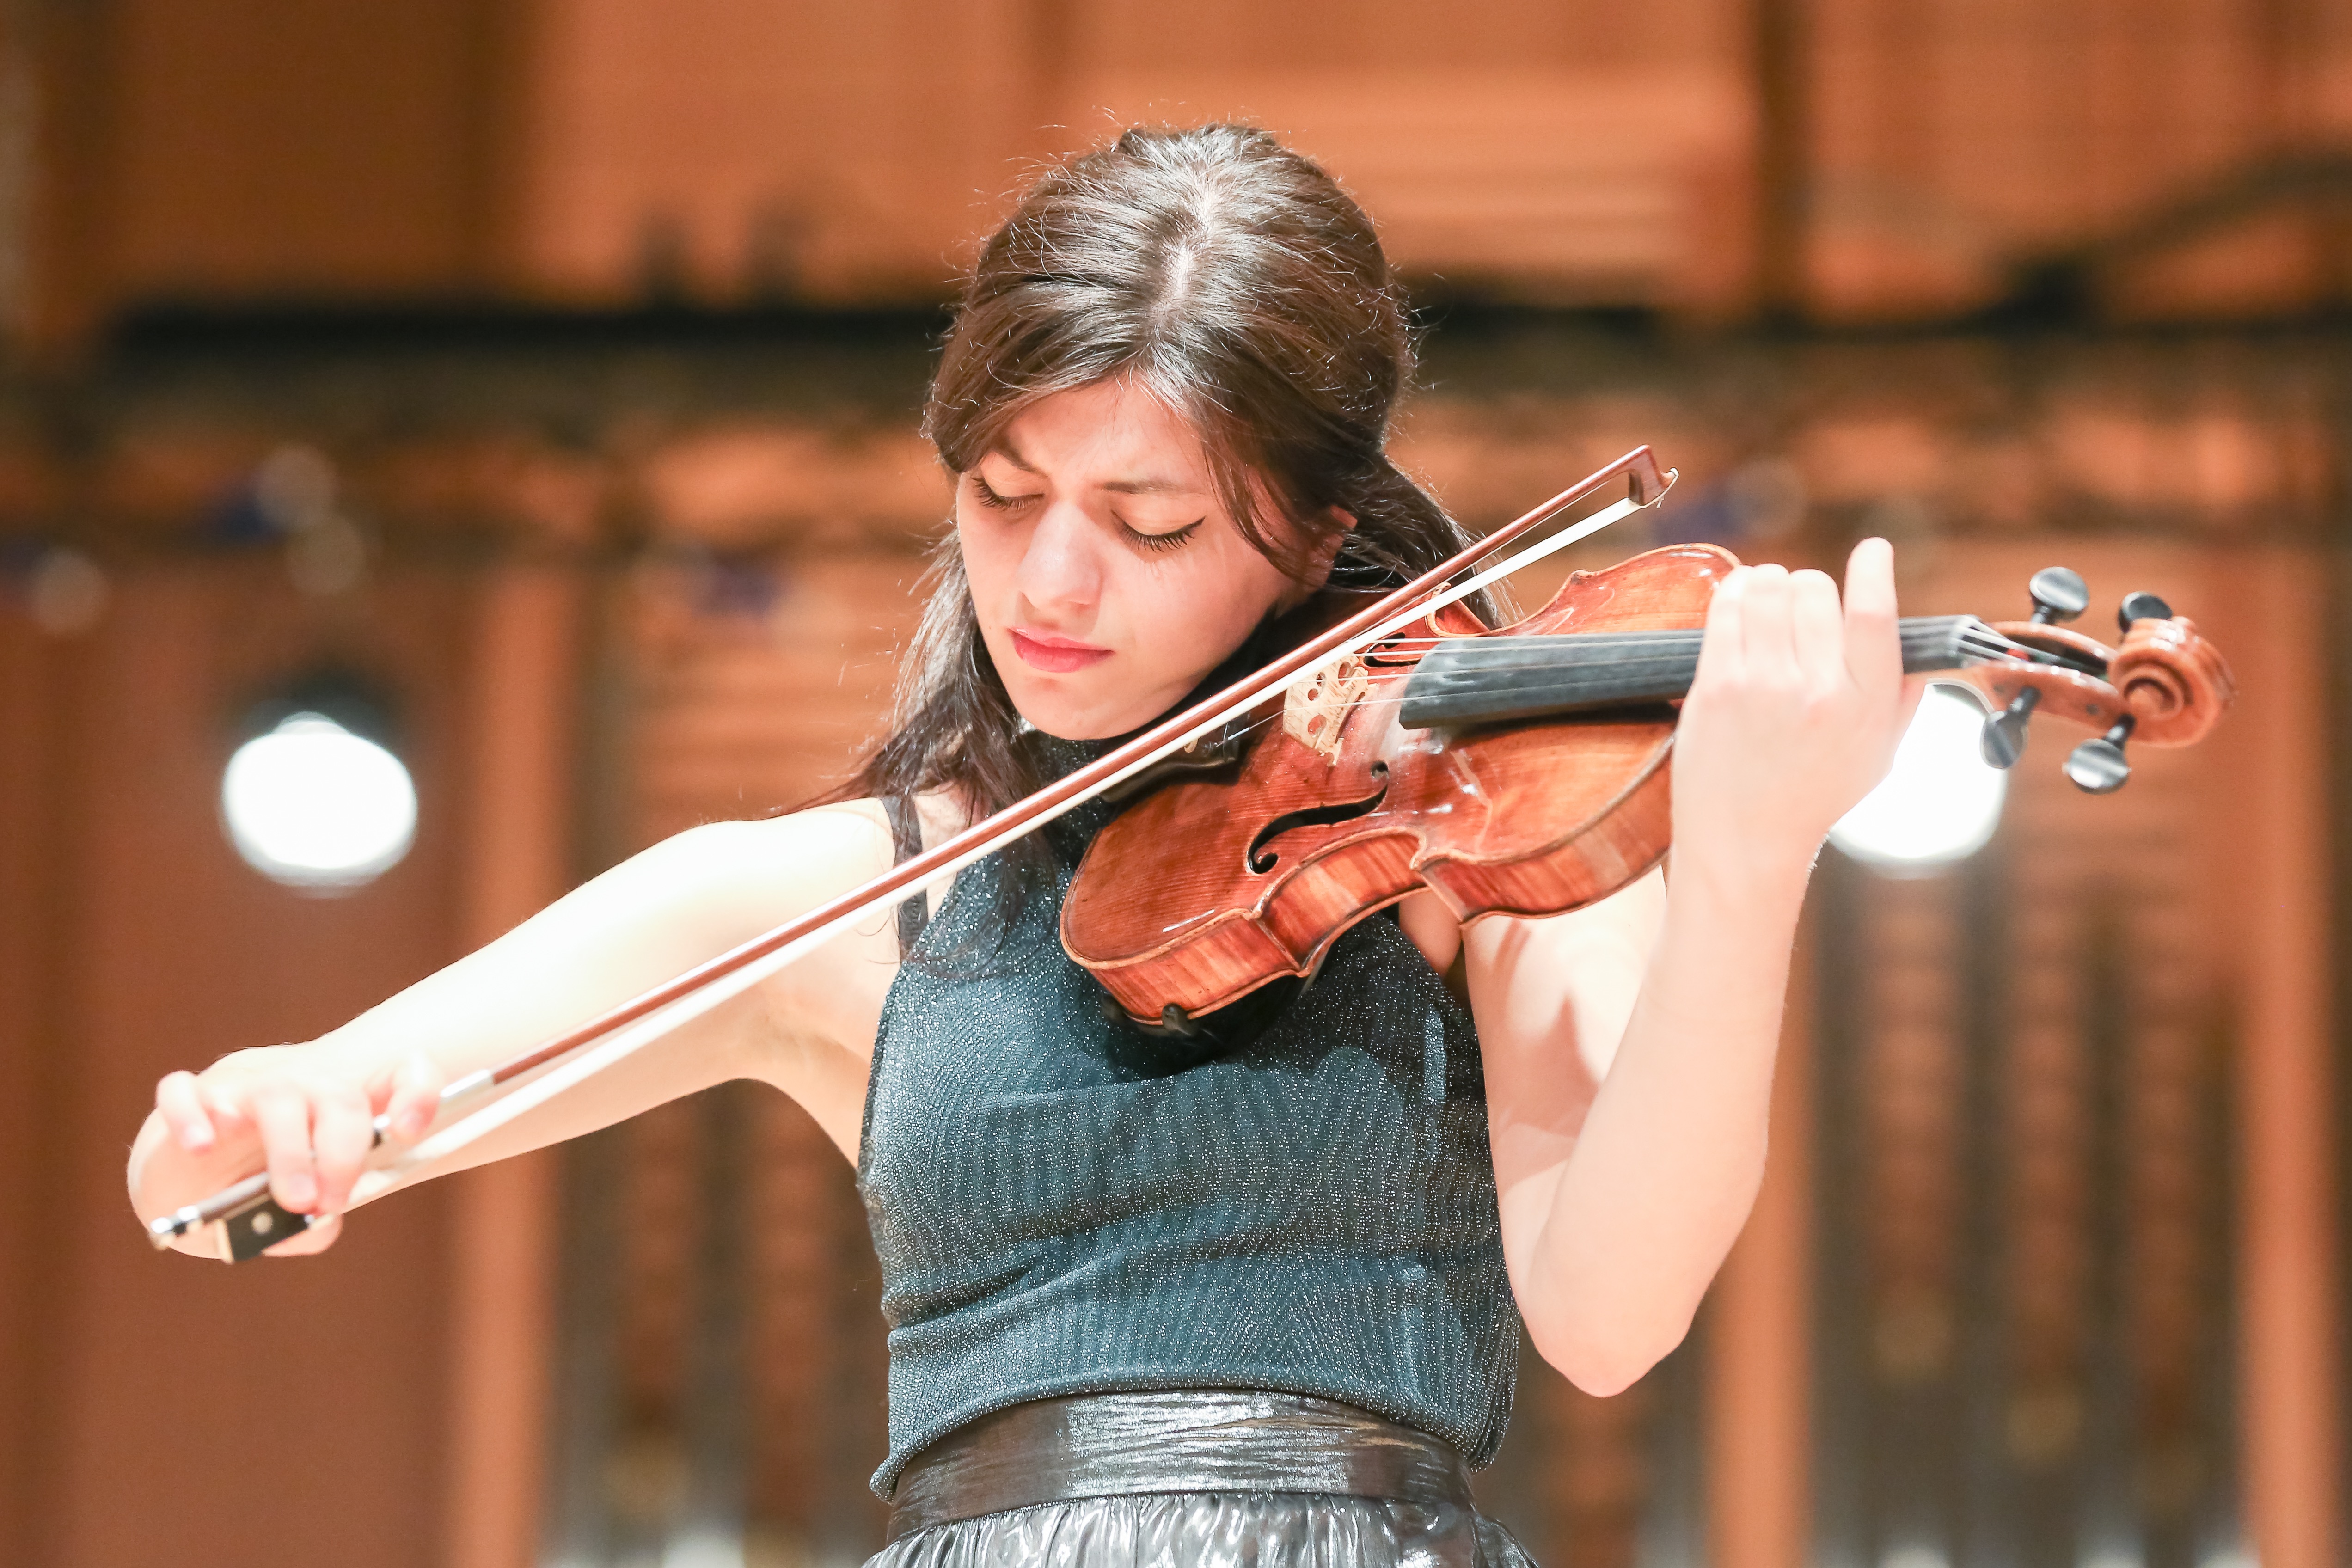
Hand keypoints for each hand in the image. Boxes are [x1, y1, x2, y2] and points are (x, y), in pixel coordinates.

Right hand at [150, 1048, 445, 1255]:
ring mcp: (241, 1088)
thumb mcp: (294, 1217)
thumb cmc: (255, 1198)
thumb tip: (317, 1223)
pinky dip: (192, 1117)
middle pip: (337, 1095)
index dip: (414, 1093)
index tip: (409, 1133)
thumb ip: (315, 1227)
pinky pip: (185, 1091)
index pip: (396, 1076)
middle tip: (330, 1202)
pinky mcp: (188, 1098)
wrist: (185, 1191)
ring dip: (290, 1151)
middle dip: (343, 1152)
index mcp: (337, 1109)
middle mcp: (297, 1087)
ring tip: (292, 1198)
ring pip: (276, 1093)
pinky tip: (201, 1148)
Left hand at [1670, 539, 1920, 892]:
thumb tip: (1925, 653)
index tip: (1873, 551)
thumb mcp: (1879, 755)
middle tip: (1804, 608)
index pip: (1875, 615)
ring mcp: (1760, 687)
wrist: (1746, 841)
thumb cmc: (1814, 796)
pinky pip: (1726, 607)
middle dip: (1811, 588)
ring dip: (1770, 583)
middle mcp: (1815, 692)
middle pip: (1815, 589)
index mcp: (1864, 705)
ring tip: (1770, 600)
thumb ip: (1902, 700)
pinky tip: (1742, 601)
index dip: (1874, 570)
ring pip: (1768, 587)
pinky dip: (1735, 592)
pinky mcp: (1714, 687)